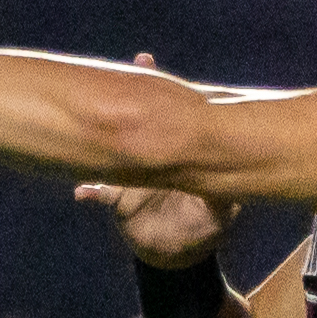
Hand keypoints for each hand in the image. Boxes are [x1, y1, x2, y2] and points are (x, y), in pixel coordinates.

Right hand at [69, 54, 239, 259]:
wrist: (177, 257)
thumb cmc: (203, 230)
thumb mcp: (220, 214)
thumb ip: (224, 197)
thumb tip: (235, 182)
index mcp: (175, 156)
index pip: (166, 116)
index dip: (159, 88)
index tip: (146, 61)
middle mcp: (152, 158)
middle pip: (137, 120)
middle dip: (128, 92)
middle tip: (132, 62)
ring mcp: (132, 177)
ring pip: (115, 149)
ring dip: (104, 134)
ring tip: (91, 115)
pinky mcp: (118, 200)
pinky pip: (100, 193)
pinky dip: (90, 191)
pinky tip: (81, 192)